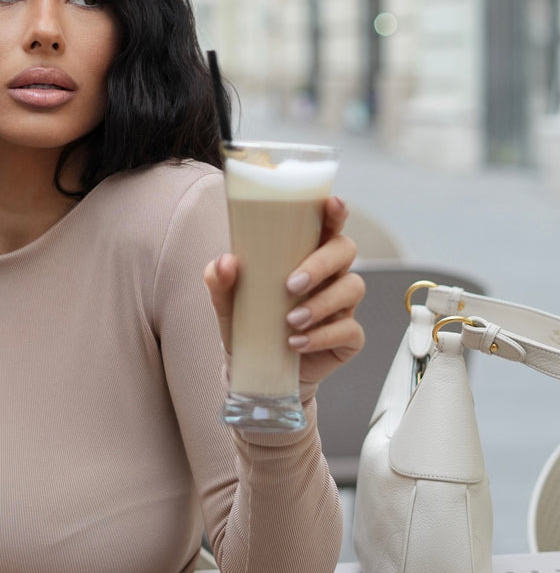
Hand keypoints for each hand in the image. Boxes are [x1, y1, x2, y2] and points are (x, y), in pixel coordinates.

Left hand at [204, 195, 365, 387]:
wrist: (254, 369)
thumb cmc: (247, 322)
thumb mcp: (227, 302)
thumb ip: (220, 280)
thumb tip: (225, 261)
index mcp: (304, 255)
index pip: (326, 225)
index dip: (335, 212)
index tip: (332, 203)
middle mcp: (329, 275)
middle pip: (345, 250)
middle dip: (321, 264)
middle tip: (291, 285)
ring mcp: (342, 306)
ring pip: (352, 288)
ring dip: (322, 303)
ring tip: (290, 321)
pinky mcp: (347, 337)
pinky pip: (350, 330)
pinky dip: (323, 336)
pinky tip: (296, 343)